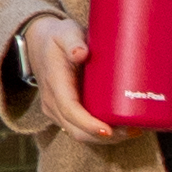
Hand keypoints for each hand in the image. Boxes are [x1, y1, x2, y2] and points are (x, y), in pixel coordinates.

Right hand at [18, 12, 131, 145]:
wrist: (39, 44)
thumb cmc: (57, 37)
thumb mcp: (64, 32)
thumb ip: (73, 41)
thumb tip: (82, 53)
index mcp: (54, 82)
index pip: (69, 109)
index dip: (88, 124)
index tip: (108, 130)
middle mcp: (52, 101)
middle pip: (76, 130)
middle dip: (104, 137)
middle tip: (133, 130)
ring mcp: (56, 109)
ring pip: (78, 134)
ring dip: (105, 138)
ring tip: (132, 131)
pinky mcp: (63, 112)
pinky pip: (79, 129)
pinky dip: (99, 134)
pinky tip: (121, 129)